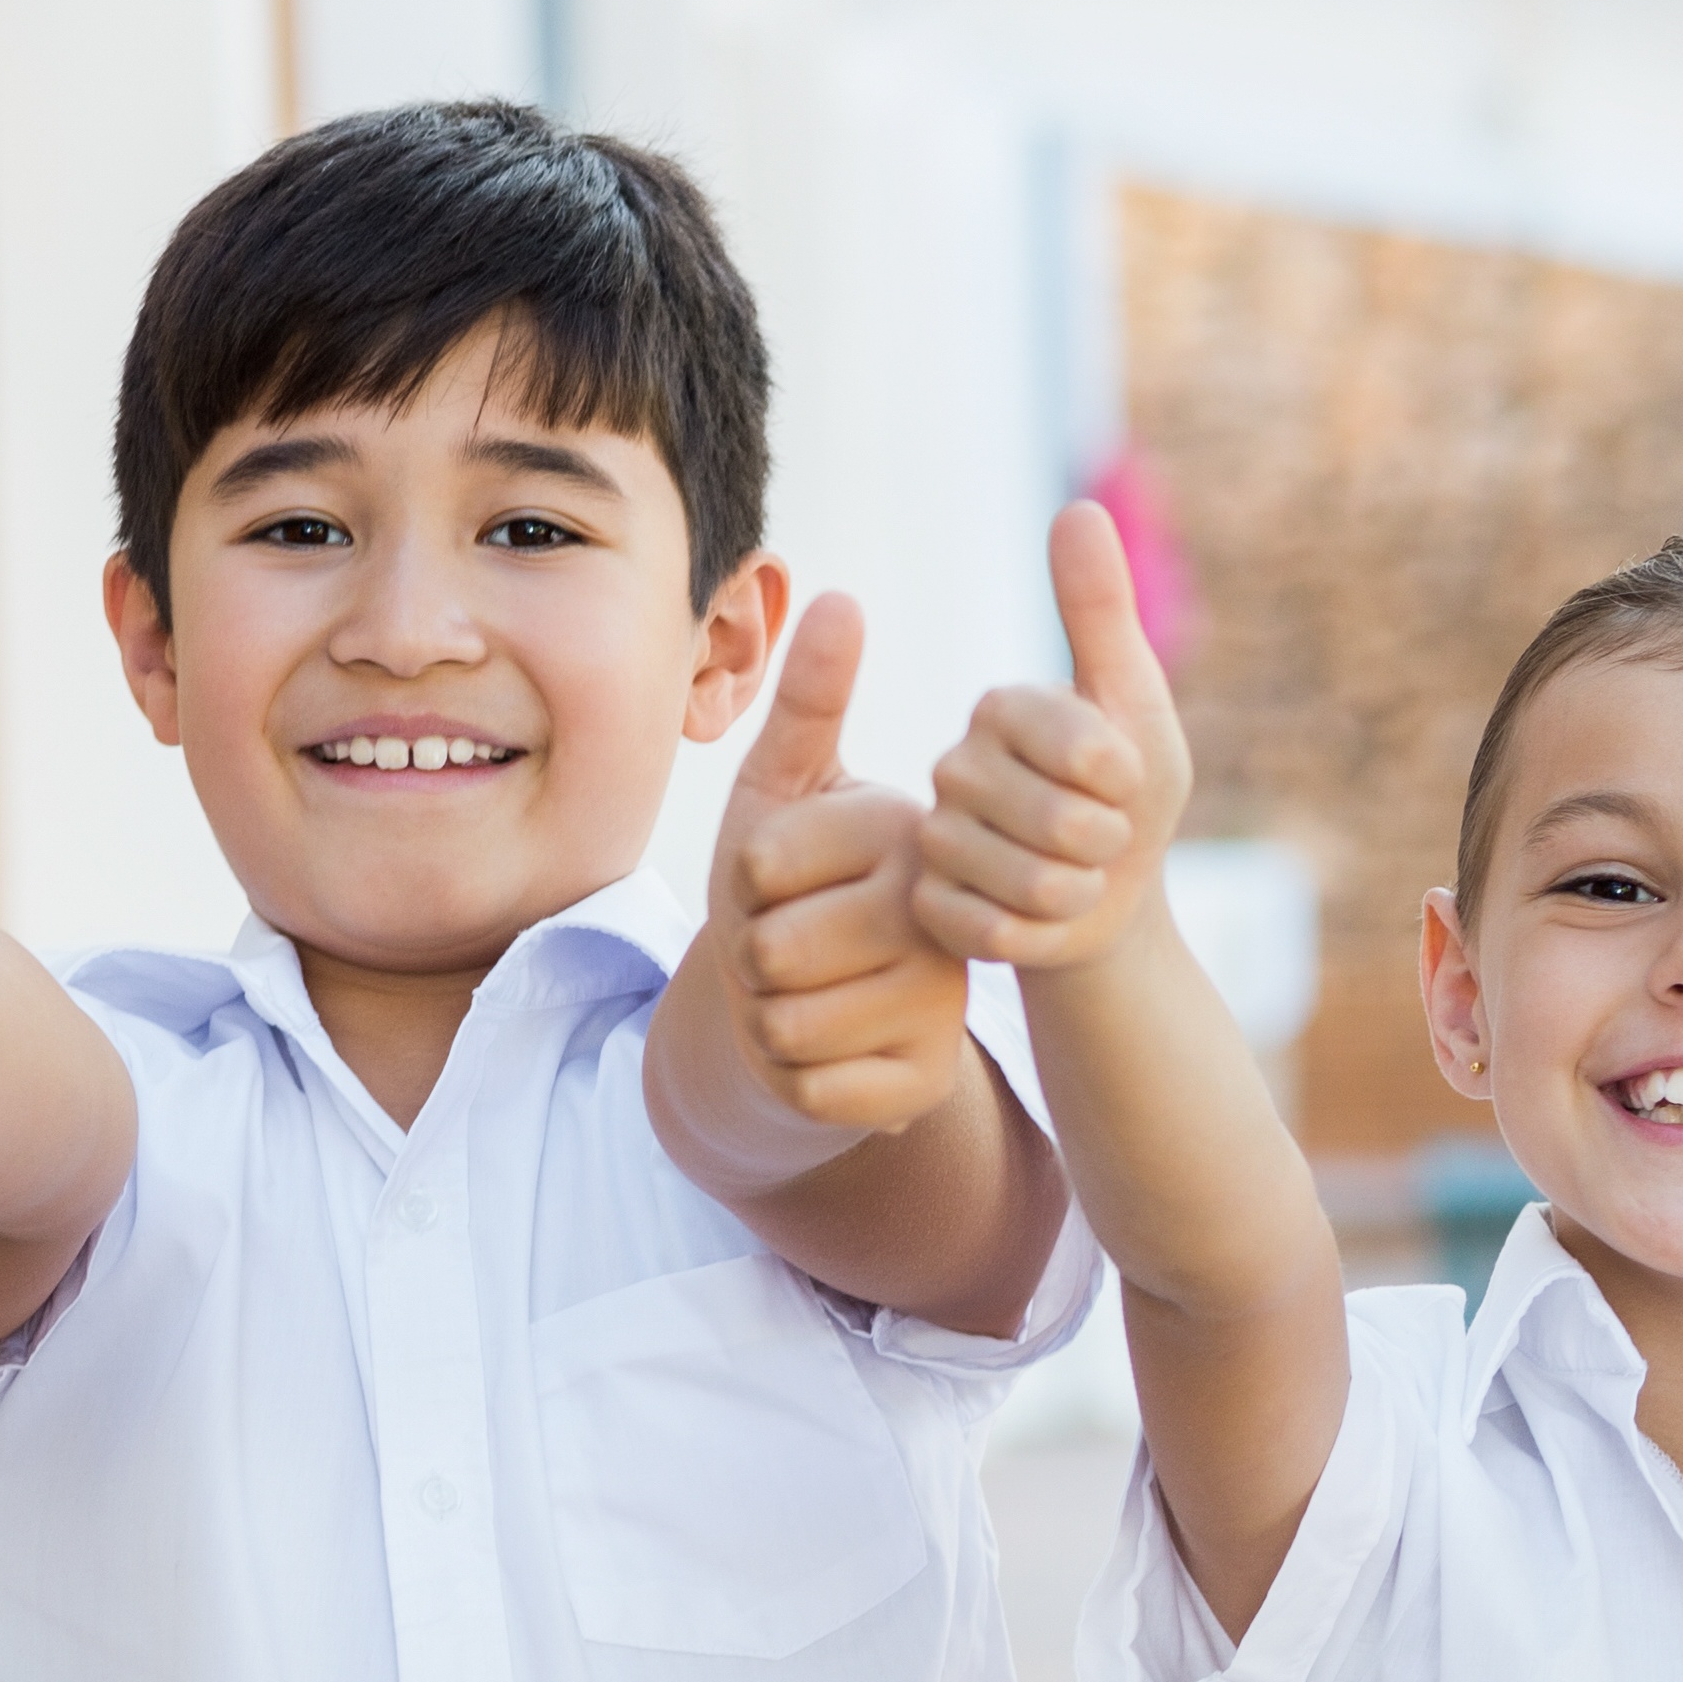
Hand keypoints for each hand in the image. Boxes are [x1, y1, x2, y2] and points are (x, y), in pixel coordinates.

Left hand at [703, 594, 981, 1134]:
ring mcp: (941, 1006)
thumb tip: (843, 594)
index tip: (784, 882)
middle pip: (772, 952)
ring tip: (803, 999)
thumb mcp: (784, 792)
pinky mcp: (924, 1083)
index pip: (763, 863)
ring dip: (765, 1022)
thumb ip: (810, 703)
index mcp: (909, 835)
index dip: (741, 882)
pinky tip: (825, 1053)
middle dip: (747, 960)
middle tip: (788, 952)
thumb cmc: (789, 888)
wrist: (815, 1005)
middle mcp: (941, 917)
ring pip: (785, 1026)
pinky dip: (792, 1080)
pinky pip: (810, 1087)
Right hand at [912, 503, 1195, 975]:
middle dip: (1109, 843)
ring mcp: (936, 838)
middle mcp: (953, 765)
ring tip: (1078, 877)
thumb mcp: (1134, 700)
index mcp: (1001, 708)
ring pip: (1028, 882)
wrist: (1108, 894)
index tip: (1127, 779)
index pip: (1082, 748)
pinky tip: (1040, 919)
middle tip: (1103, 839)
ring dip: (1080, 892)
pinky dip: (1041, 935)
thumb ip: (1099, 611)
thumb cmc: (1130, 794)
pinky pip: (996, 931)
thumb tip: (1076, 506)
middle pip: (1057, 821)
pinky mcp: (930, 907)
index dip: (1126, 779)